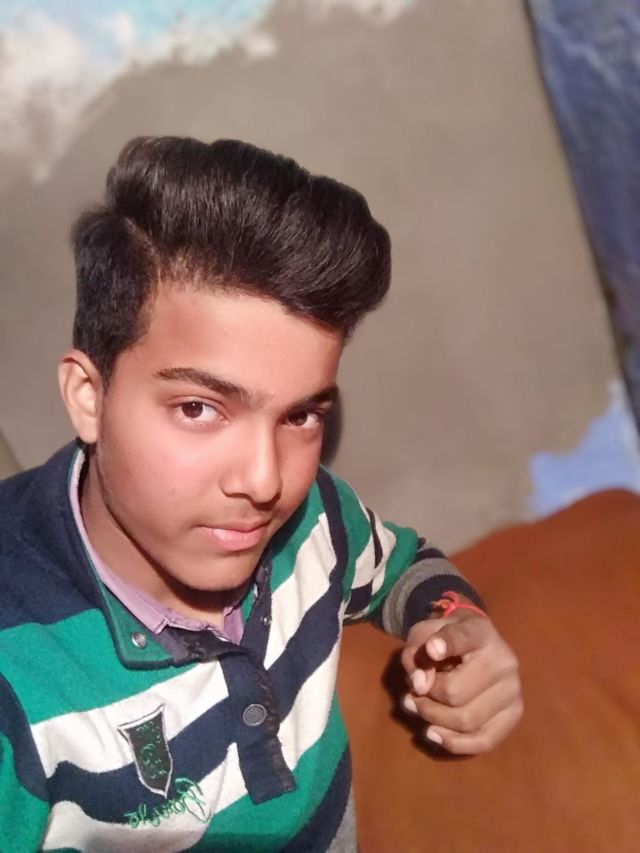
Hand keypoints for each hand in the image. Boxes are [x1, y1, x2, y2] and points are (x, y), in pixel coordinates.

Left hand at [400, 611, 522, 753]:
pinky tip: (433, 733)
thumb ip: (416, 652)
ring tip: (417, 709)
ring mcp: (513, 690)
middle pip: (455, 693)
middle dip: (425, 699)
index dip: (446, 644)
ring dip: (433, 720)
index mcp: (479, 632)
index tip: (431, 649)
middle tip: (410, 694)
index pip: (462, 637)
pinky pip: (484, 740)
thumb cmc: (446, 638)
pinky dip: (454, 743)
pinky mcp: (513, 715)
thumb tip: (420, 685)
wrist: (476, 645)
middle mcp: (504, 661)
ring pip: (466, 721)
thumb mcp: (424, 633)